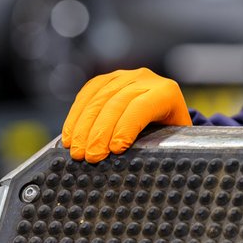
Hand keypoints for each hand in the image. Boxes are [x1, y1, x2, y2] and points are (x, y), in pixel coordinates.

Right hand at [61, 67, 191, 162]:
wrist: (165, 109)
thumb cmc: (169, 131)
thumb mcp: (172, 138)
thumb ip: (160, 147)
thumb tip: (139, 167)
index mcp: (166, 92)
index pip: (141, 107)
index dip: (125, 127)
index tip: (113, 150)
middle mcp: (145, 79)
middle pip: (116, 103)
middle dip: (99, 132)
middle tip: (89, 156)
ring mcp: (124, 76)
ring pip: (98, 98)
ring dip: (83, 127)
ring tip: (76, 150)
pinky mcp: (107, 78)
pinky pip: (87, 93)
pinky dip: (76, 115)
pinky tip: (70, 135)